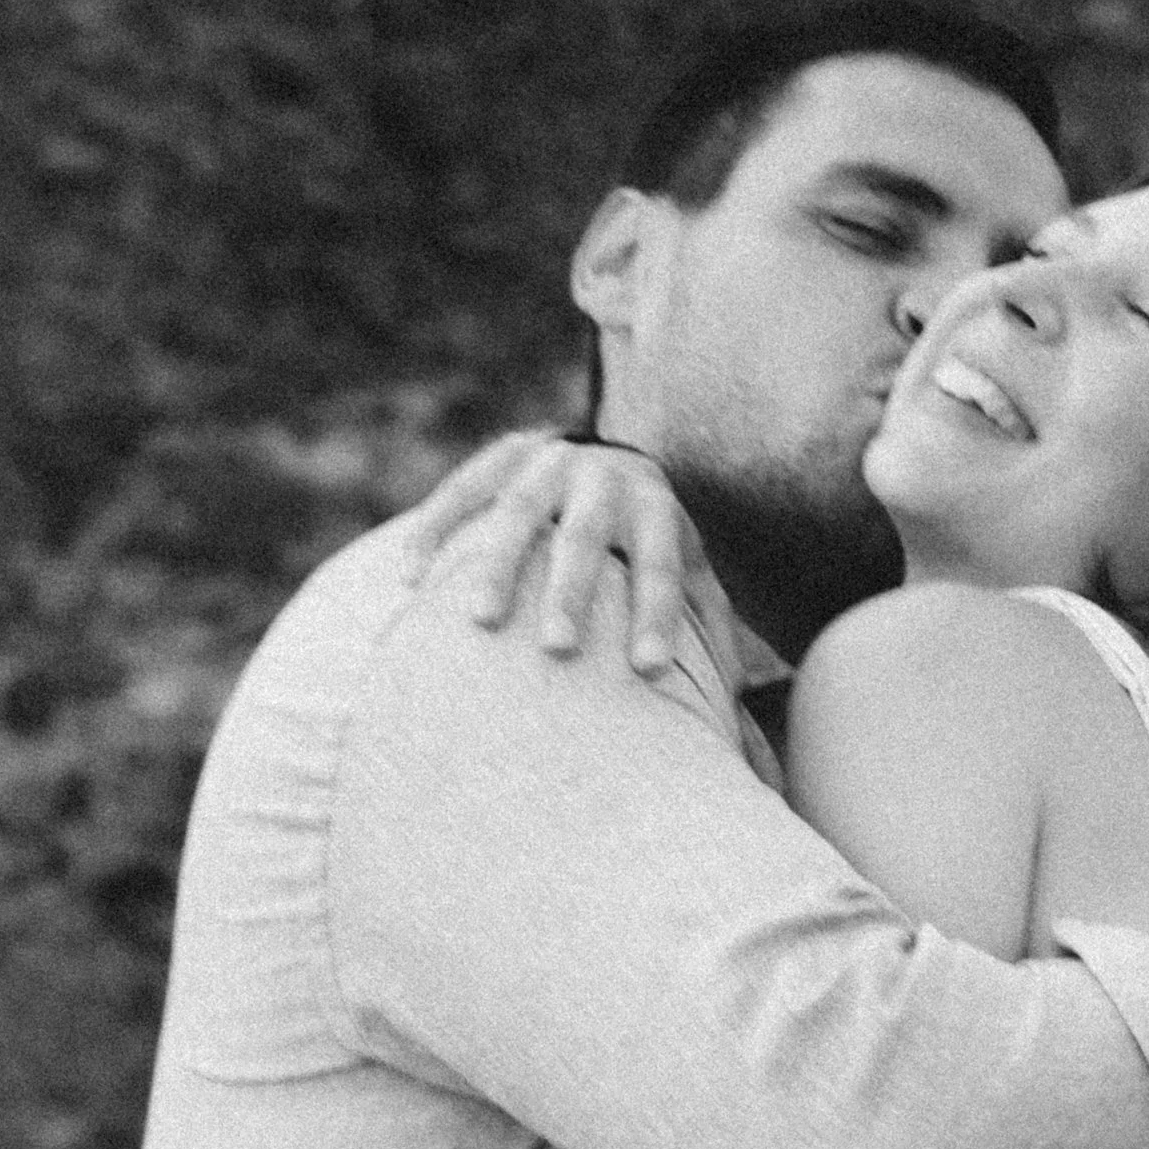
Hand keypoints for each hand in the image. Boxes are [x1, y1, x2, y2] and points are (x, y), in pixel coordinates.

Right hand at [397, 430, 706, 674]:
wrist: (605, 454)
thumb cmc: (648, 536)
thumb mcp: (686, 564)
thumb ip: (708, 618)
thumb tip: (740, 694)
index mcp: (654, 506)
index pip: (659, 566)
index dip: (656, 615)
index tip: (648, 671)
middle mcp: (602, 477)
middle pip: (587, 535)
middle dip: (573, 591)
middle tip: (560, 649)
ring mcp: (547, 462)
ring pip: (519, 512)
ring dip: (498, 565)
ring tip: (479, 621)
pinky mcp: (500, 456)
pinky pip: (461, 491)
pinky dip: (434, 531)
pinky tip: (409, 578)